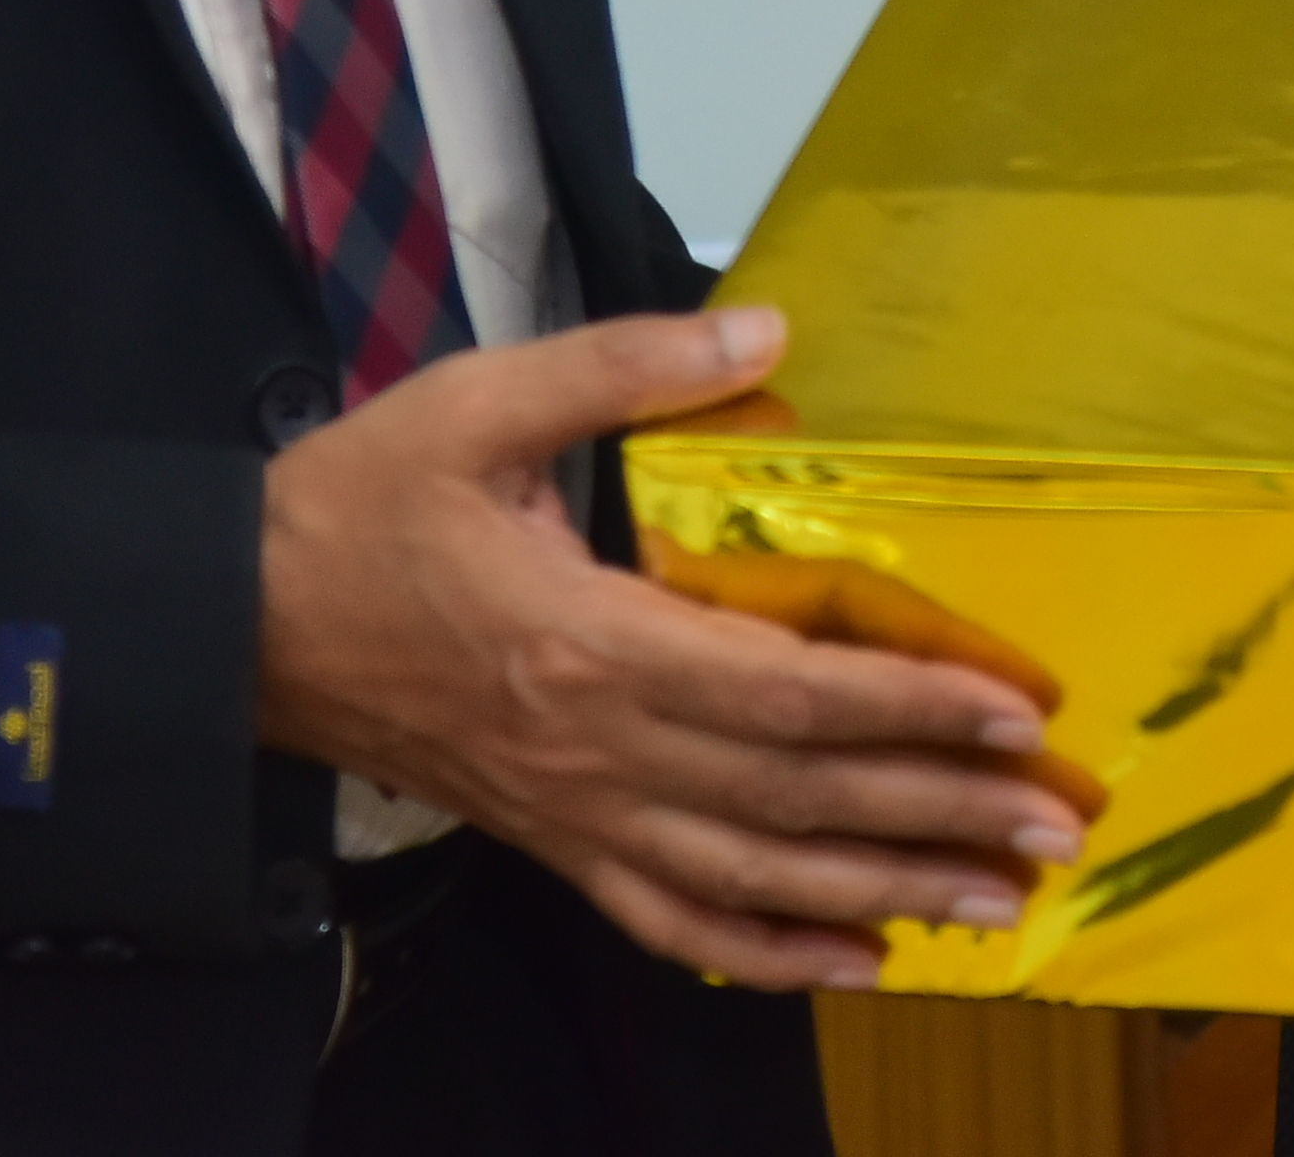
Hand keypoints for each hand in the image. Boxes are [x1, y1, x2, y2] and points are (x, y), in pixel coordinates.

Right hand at [254, 306, 1089, 987]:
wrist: (235, 624)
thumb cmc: (360, 508)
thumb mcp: (480, 402)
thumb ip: (626, 364)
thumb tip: (765, 330)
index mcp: (591, 642)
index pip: (786, 691)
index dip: (907, 705)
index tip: (1012, 710)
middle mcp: (599, 750)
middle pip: (798, 796)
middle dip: (939, 810)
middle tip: (1058, 821)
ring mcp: (577, 815)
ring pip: (758, 875)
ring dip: (887, 894)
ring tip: (1001, 902)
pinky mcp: (555, 846)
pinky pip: (674, 924)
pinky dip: (771, 956)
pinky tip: (857, 962)